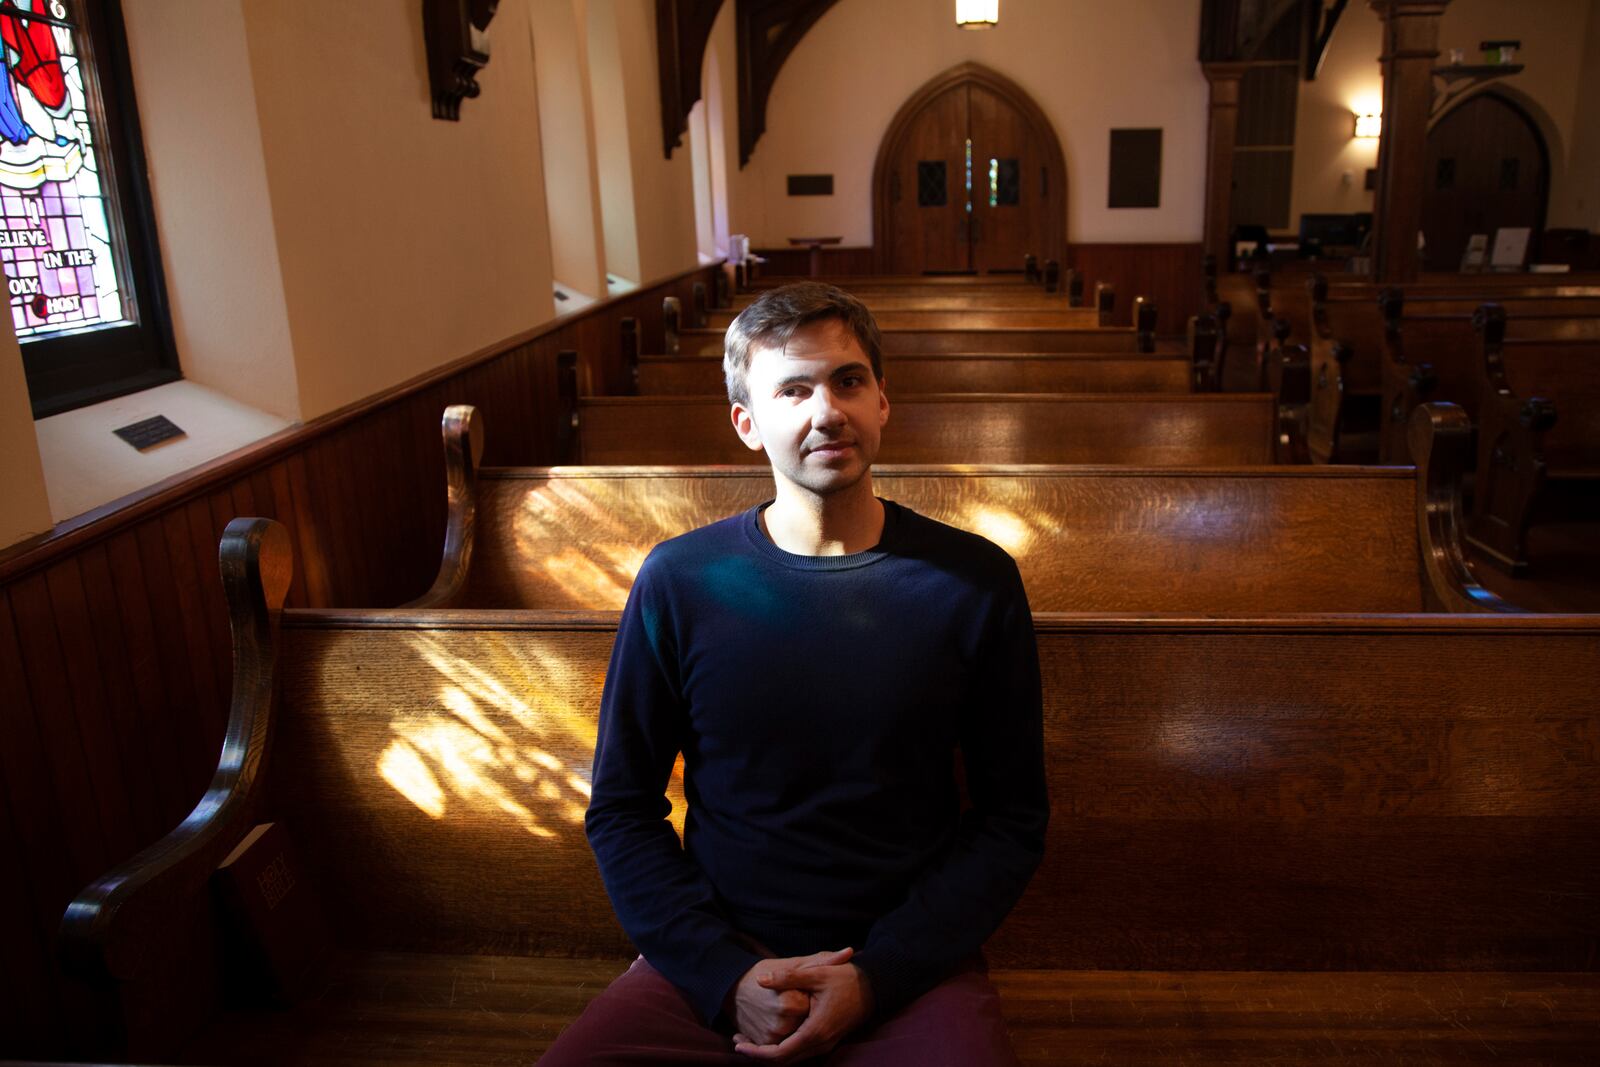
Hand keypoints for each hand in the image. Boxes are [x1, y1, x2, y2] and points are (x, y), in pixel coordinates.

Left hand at [733, 951, 873, 1061]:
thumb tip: (760, 979)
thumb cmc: (846, 979)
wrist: (874, 987)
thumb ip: (788, 976)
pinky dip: (781, 1049)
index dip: (756, 1053)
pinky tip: (769, 1036)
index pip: (780, 1054)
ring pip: (791, 1059)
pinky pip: (799, 1053)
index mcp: (815, 1031)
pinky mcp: (826, 1041)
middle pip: (783, 1062)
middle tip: (737, 1042)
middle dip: (758, 1055)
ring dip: (769, 1053)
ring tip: (747, 1040)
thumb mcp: (816, 973)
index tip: (738, 1044)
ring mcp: (824, 1045)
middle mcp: (820, 1044)